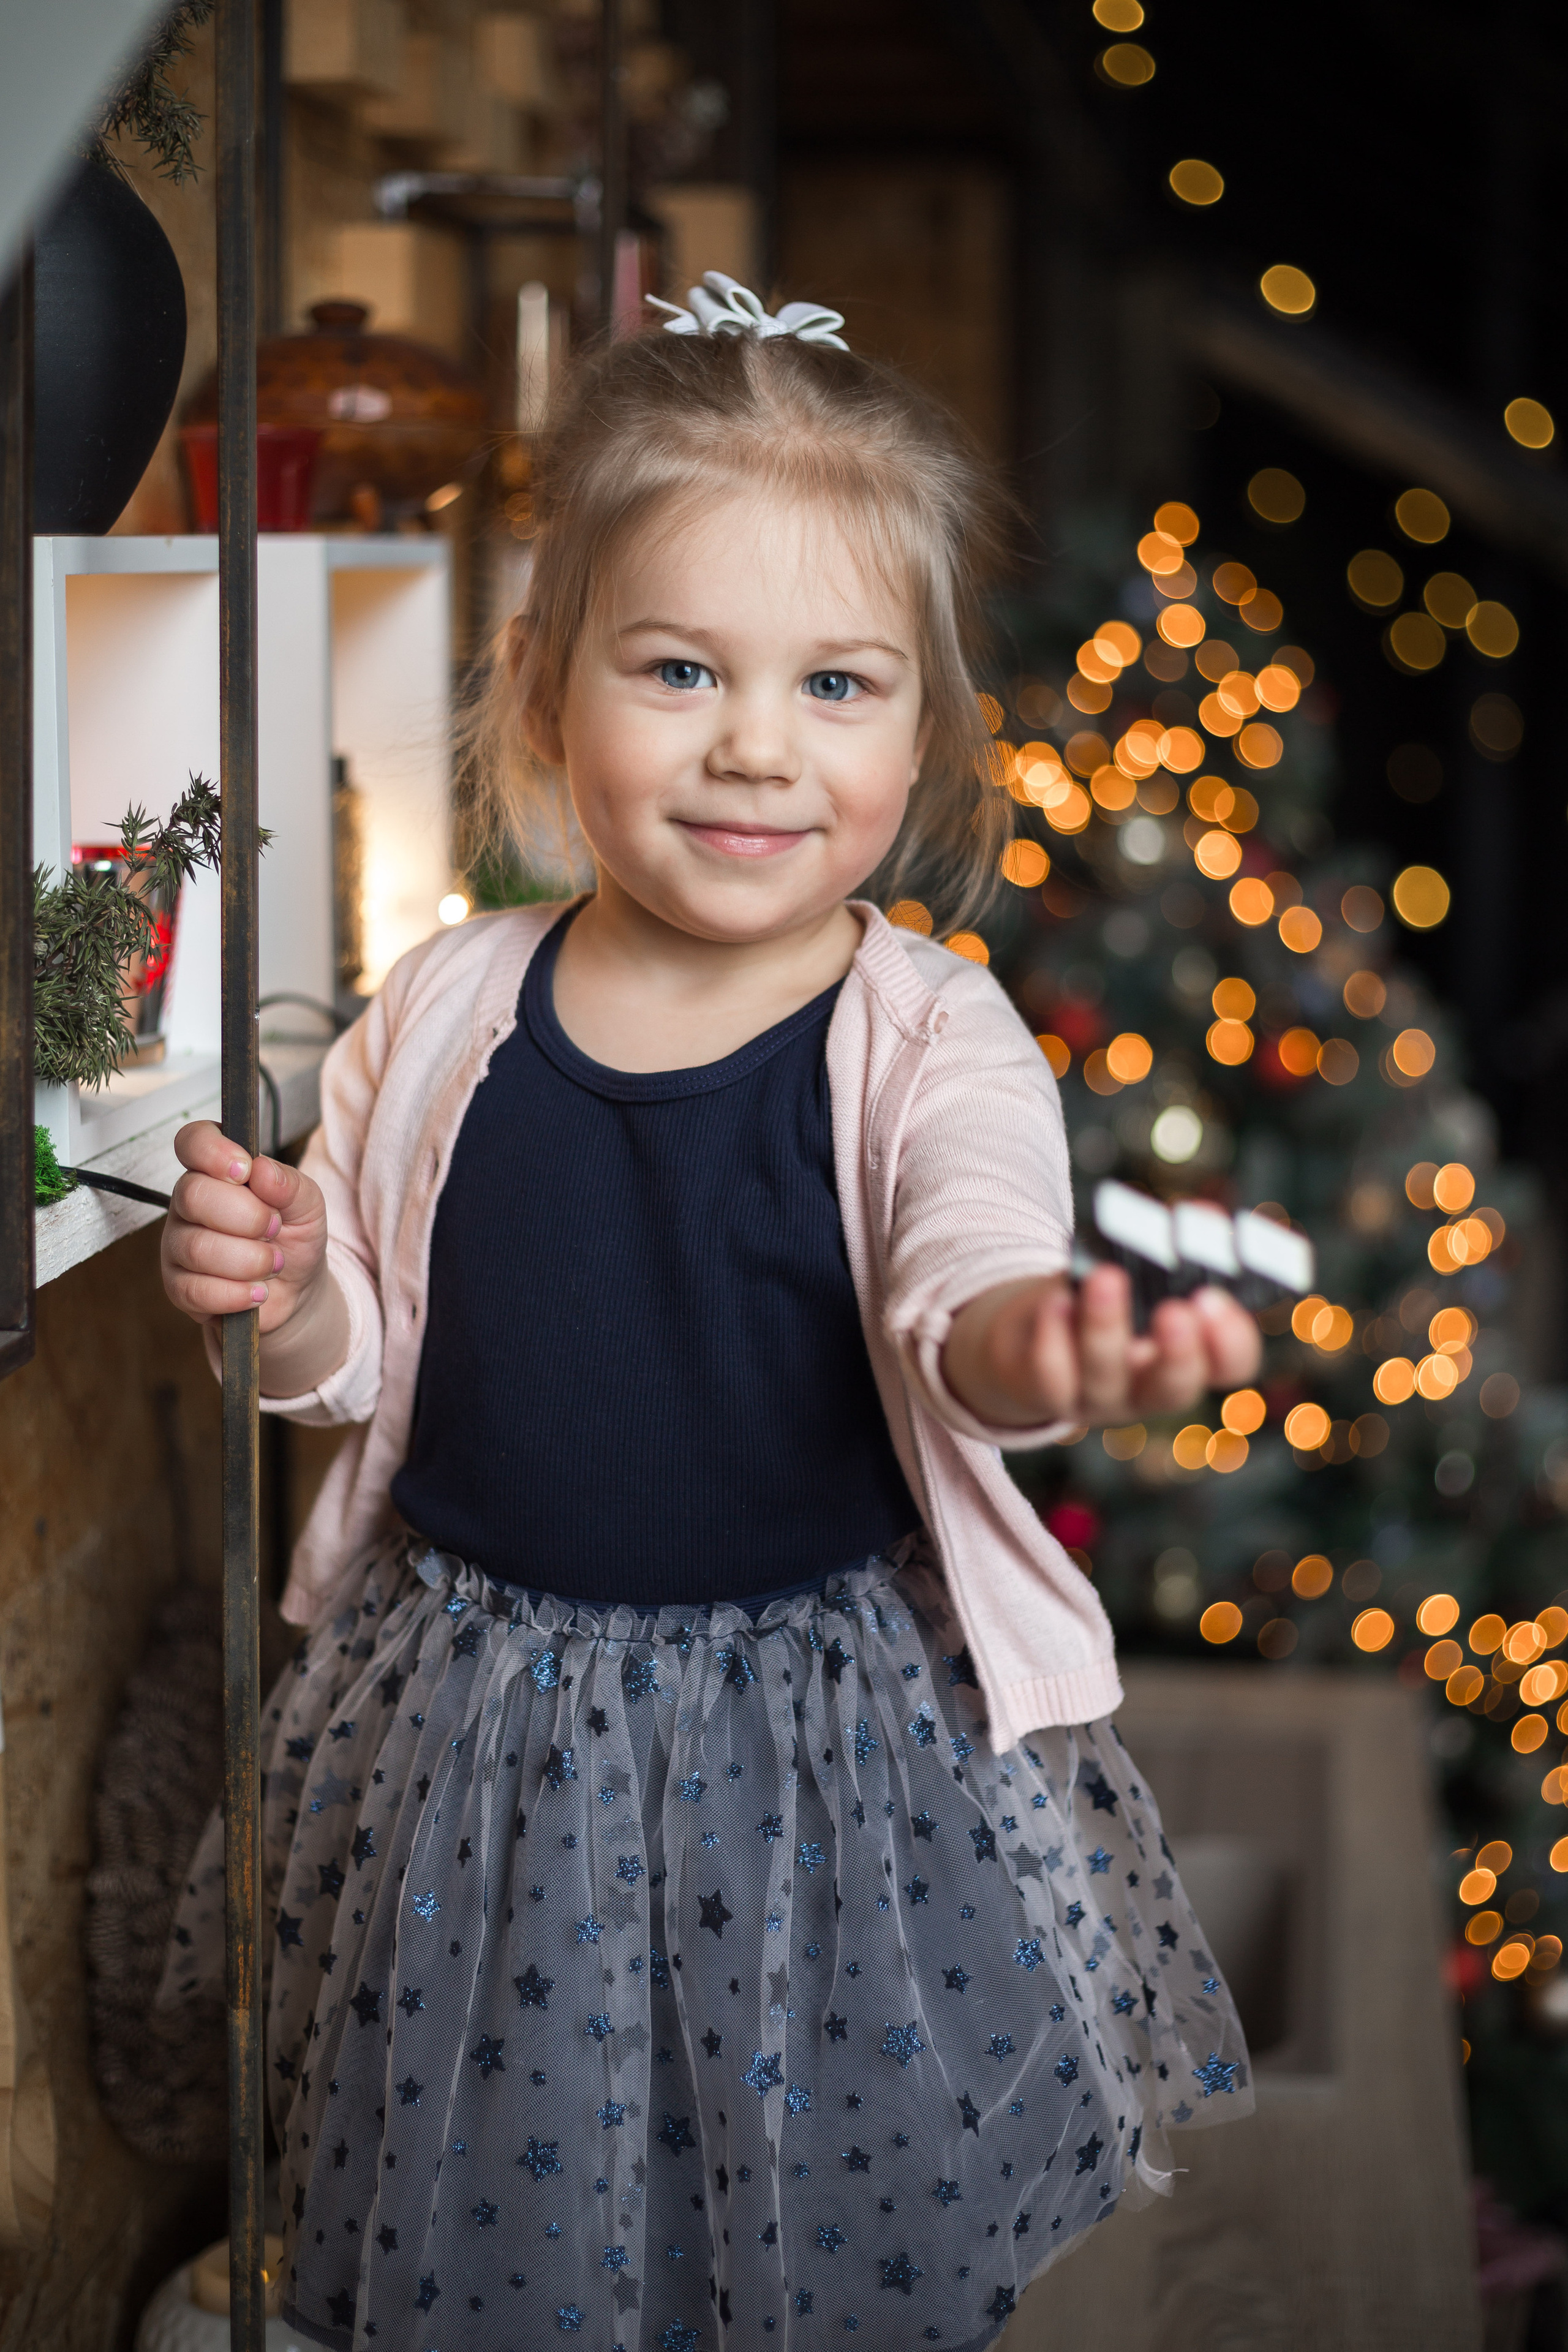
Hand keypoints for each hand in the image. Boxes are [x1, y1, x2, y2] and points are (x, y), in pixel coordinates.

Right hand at [162, 1120, 327, 1332]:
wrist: (296, 1289)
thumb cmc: (294, 1236)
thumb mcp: (307, 1205)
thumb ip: (290, 1184)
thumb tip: (262, 1170)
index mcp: (215, 1170)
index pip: (192, 1142)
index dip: (212, 1151)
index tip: (244, 1169)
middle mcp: (188, 1202)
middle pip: (193, 1195)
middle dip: (248, 1217)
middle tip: (275, 1229)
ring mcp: (178, 1245)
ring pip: (197, 1247)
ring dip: (250, 1260)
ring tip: (274, 1264)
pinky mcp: (178, 1287)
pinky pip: (196, 1289)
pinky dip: (237, 1294)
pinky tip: (257, 1291)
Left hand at [941, 1264, 1262, 1430]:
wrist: (1039, 1329)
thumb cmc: (1112, 1293)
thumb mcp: (1149, 1269)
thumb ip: (1183, 1243)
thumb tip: (1205, 1216)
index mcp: (1192, 1357)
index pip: (1232, 1363)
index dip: (1231, 1339)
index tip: (1215, 1297)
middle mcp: (1151, 1387)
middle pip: (1174, 1386)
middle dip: (1178, 1351)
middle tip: (1176, 1310)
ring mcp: (1099, 1396)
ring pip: (1105, 1374)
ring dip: (1106, 1325)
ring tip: (1106, 1277)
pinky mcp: (1050, 1390)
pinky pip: (1051, 1374)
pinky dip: (1053, 1336)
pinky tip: (1056, 1299)